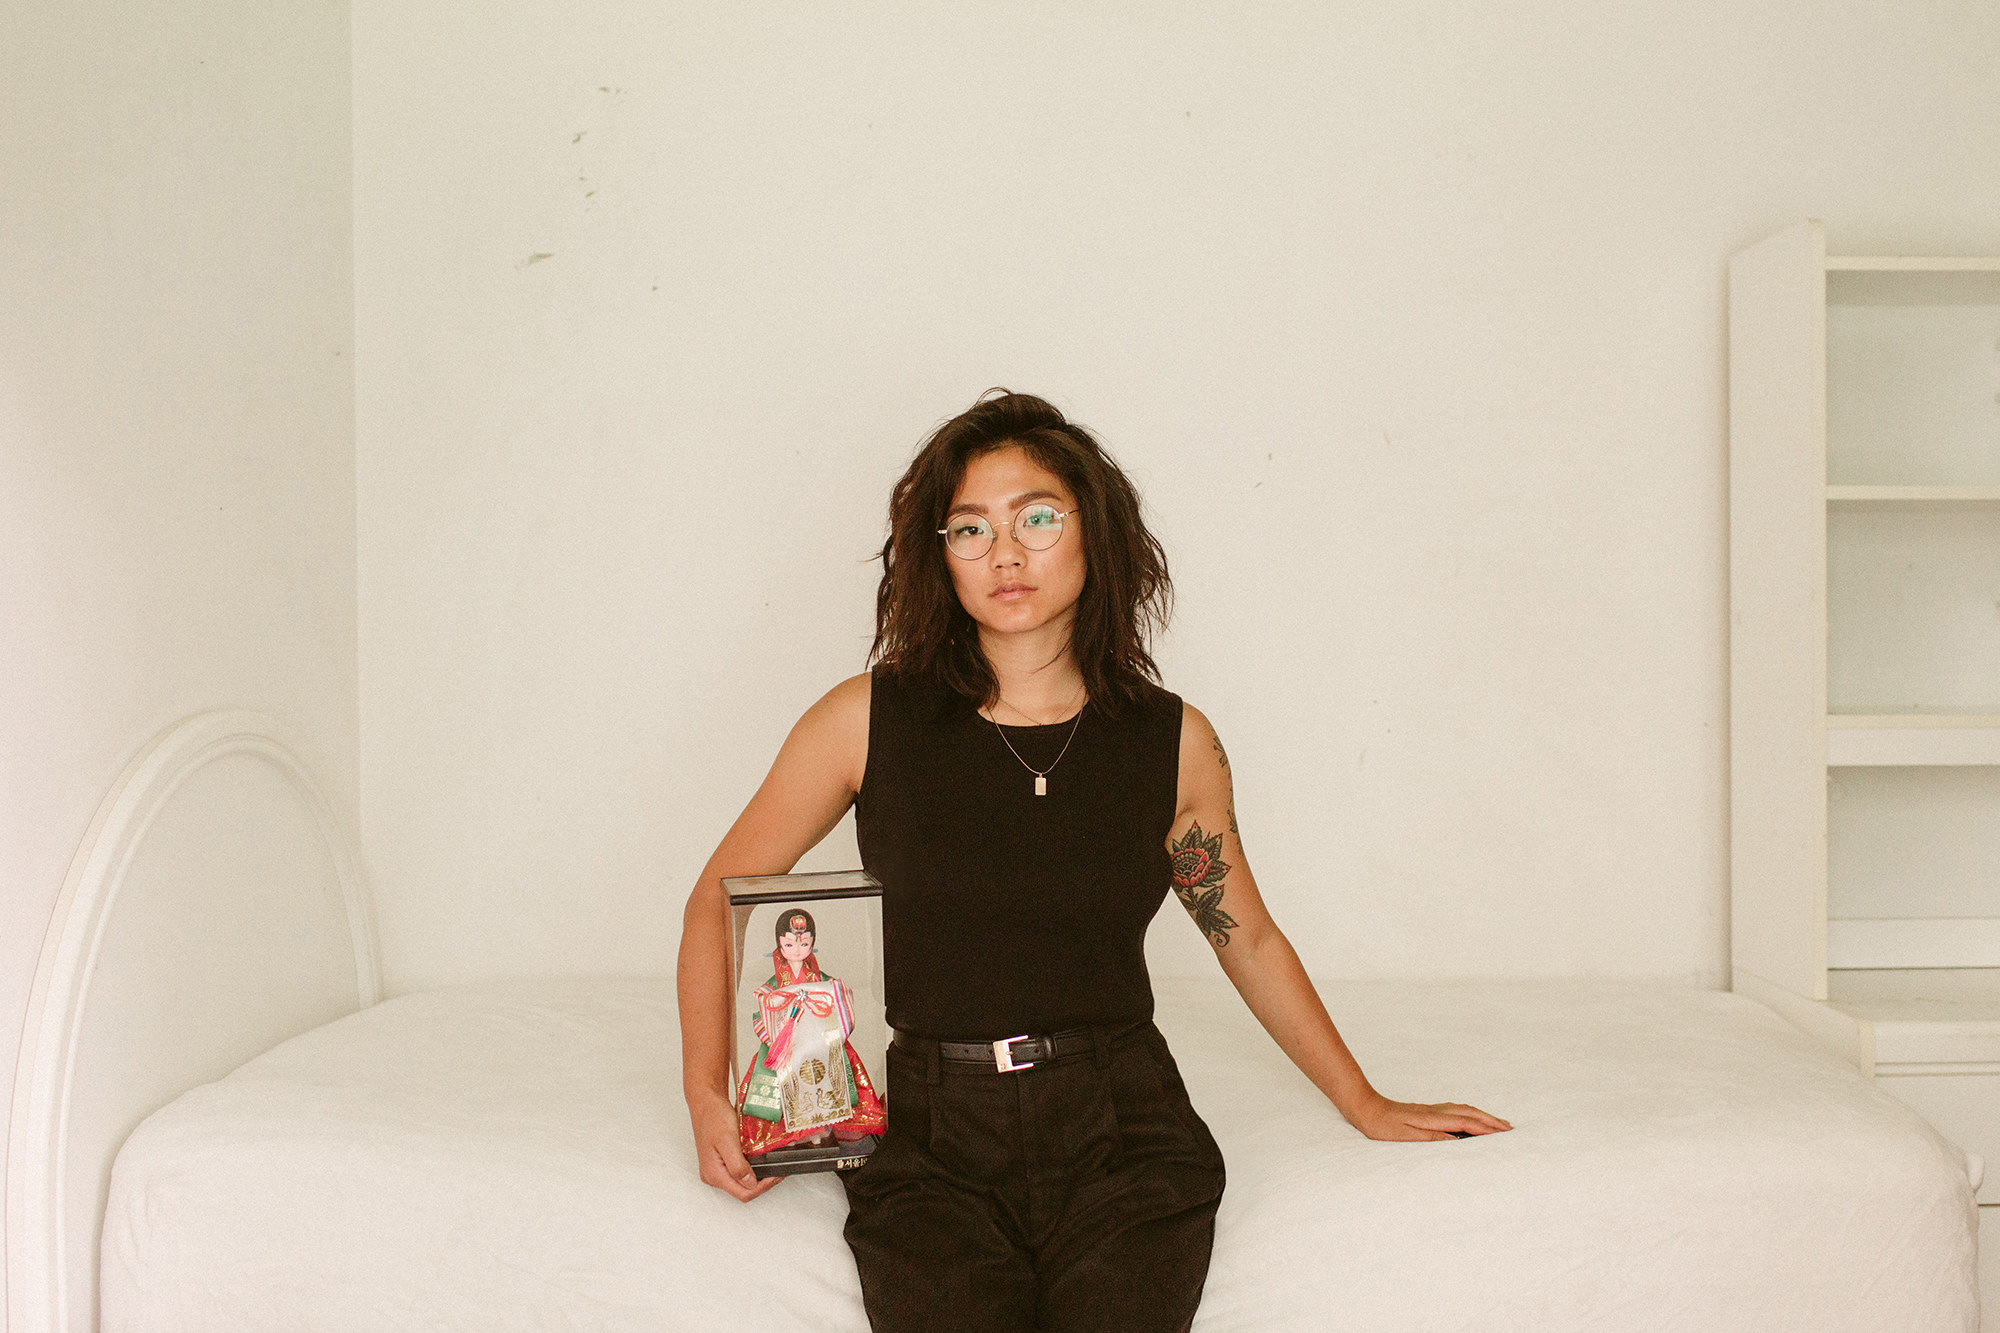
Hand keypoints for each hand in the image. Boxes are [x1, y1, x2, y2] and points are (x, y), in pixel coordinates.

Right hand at [690, 1092, 782, 1200]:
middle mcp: (713, 1175)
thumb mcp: (727, 1140)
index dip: (762, 1187)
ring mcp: (716, 1168)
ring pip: (742, 1181)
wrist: (706, 1101)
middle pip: (743, 1190)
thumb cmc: (713, 1116)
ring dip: (759, 1176)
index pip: (743, 1193)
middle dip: (763, 1183)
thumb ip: (737, 1165)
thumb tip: (749, 1184)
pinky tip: (760, 1160)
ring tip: (773, 1165)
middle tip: (778, 1171)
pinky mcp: (721, 1161)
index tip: (776, 1175)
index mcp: (714, 1174)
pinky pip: (739, 1171)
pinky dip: (752, 1168)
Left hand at [1348, 1092, 1512, 1140]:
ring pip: (1464, 1110)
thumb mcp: (1405, 1137)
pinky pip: (1456, 1110)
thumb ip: (1431, 1138)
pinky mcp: (1427, 1110)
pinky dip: (1470, 1114)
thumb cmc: (1382, 1126)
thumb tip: (1456, 1140)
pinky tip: (1472, 1118)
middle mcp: (1436, 1111)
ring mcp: (1432, 1109)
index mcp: (1432, 1118)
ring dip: (1482, 1116)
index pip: (1466, 1123)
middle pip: (1470, 1113)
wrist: (1365, 1108)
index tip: (1503, 1134)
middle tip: (1510, 1129)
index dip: (1486, 1128)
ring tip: (1497, 1124)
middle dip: (1491, 1120)